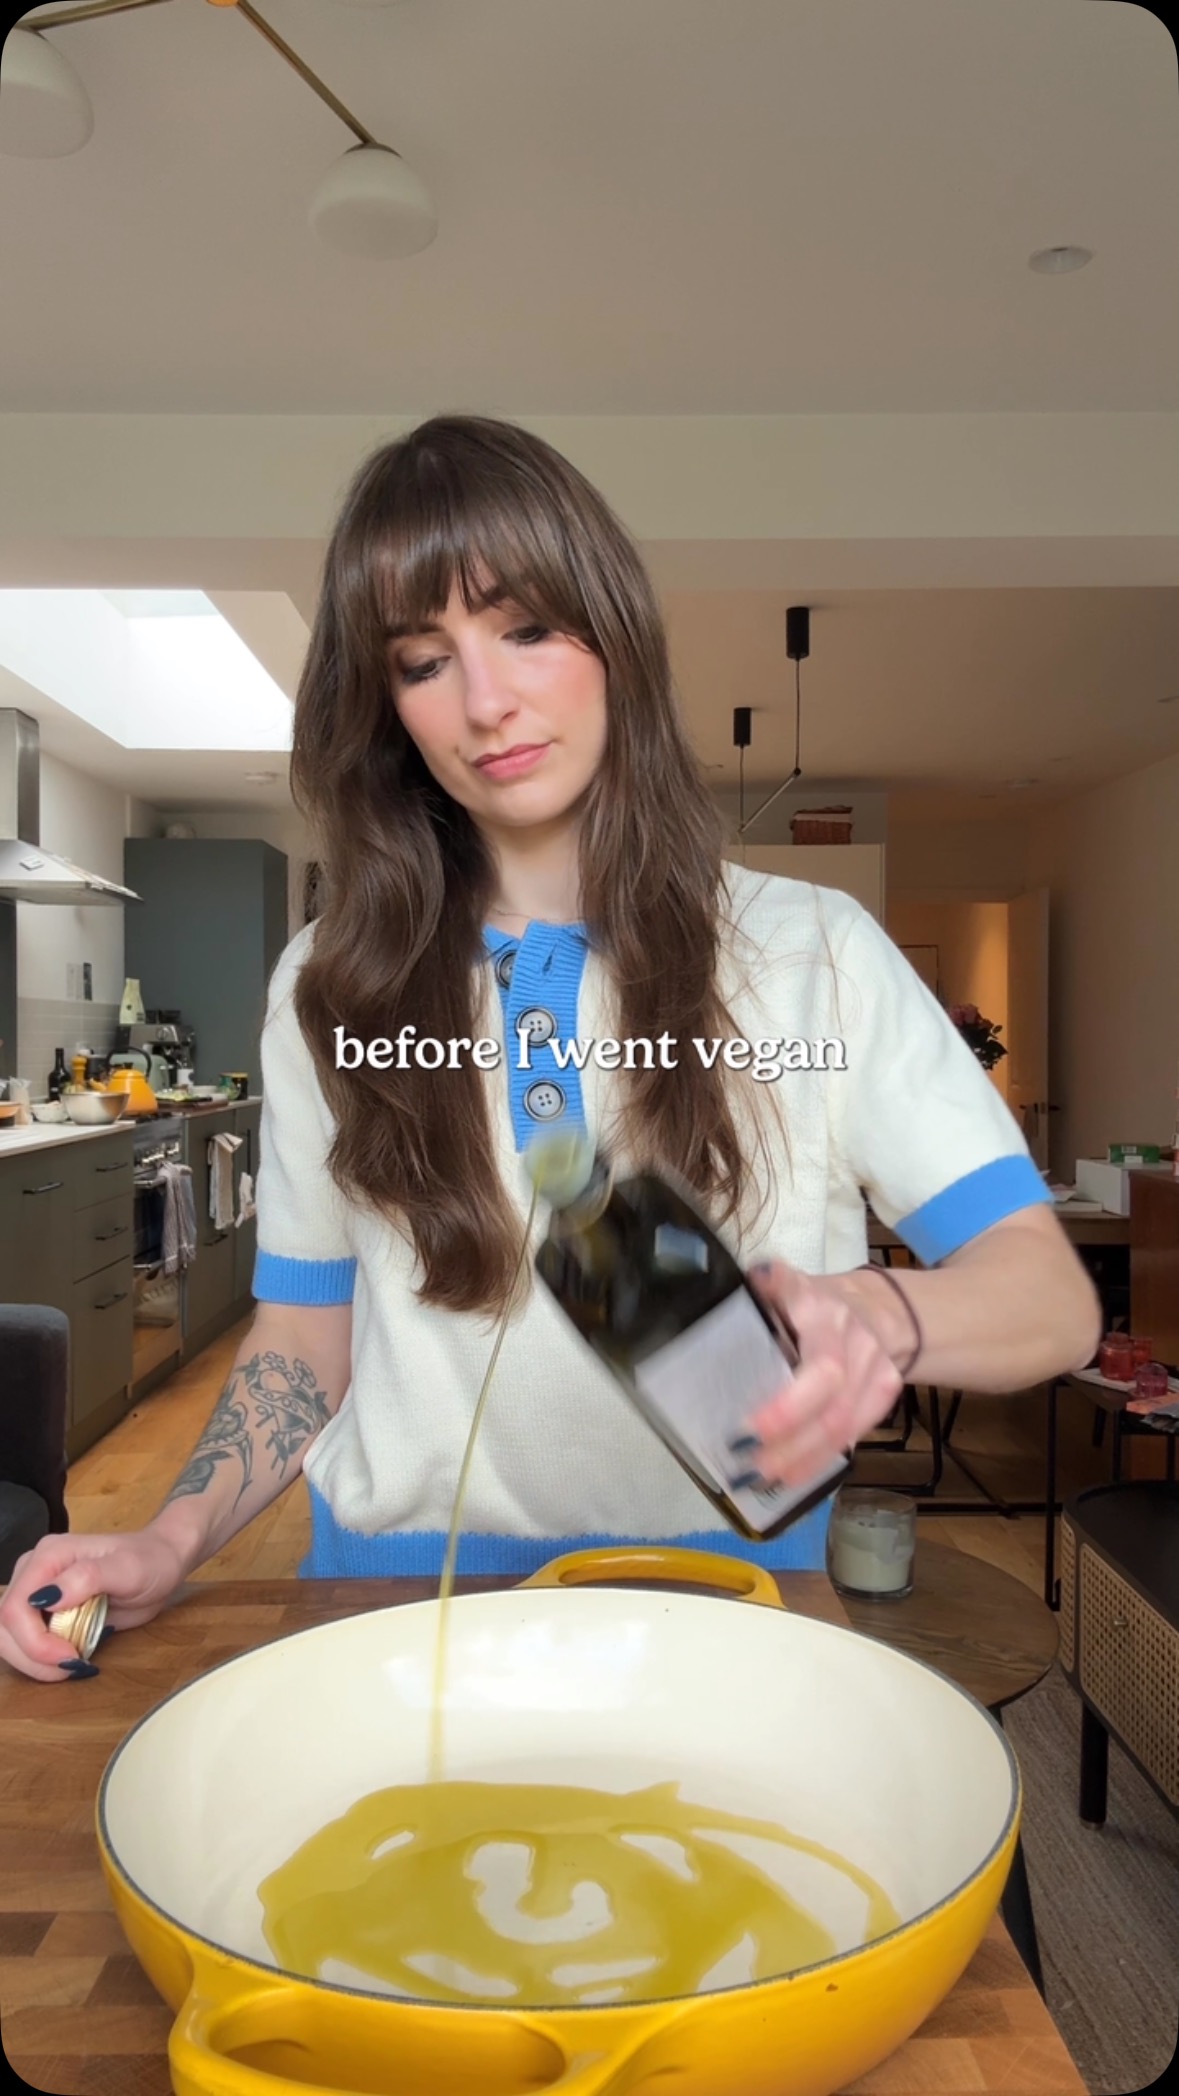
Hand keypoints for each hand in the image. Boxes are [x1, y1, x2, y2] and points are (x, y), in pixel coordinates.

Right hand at [0, 1529, 186, 1682]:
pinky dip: (38, 1659)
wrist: (160, 1563)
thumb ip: (86, 1578)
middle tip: (71, 1666)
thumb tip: (47, 1598)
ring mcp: (35, 1591)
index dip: (33, 1641)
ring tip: (70, 1664)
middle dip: (30, 1656)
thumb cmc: (148, 1561)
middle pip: (4, 1627)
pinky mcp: (43, 1610)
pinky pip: (24, 1640)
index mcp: (48, 1556)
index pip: (15, 1608)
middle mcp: (33, 1572)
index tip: (68, 1656)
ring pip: (8, 1637)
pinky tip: (66, 1659)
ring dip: (31, 1661)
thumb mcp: (127, 1568)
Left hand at [743, 1262, 907, 1485]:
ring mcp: (875, 1364)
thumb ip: (756, 1294)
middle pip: (829, 1392)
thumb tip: (714, 1292)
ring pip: (843, 1421)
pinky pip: (854, 1432)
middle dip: (789, 1430)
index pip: (808, 1345)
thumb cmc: (813, 1304)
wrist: (875, 1307)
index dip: (787, 1398)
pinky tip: (791, 1475)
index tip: (750, 1424)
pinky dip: (820, 1458)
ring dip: (802, 1456)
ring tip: (762, 1476)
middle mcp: (850, 1334)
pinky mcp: (886, 1391)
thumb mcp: (783, 1287)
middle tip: (748, 1458)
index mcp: (816, 1305)